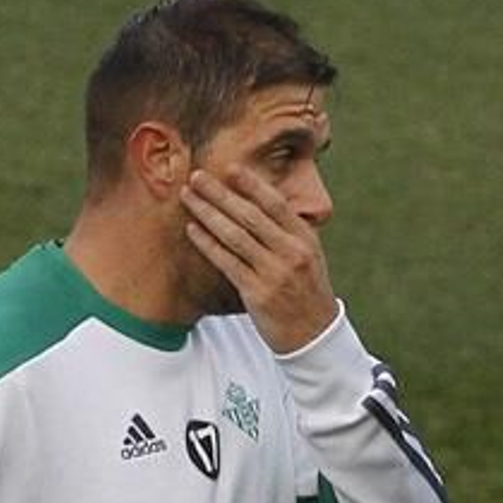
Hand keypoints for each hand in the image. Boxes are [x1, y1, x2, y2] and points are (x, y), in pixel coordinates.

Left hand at [181, 167, 338, 353]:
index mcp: (304, 239)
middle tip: (196, 176)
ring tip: (188, 197)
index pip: (275, 204)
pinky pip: (227, 262)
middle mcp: (291, 253)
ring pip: (234, 236)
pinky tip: (192, 229)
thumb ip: (288, 230)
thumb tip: (261, 200)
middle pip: (250, 215)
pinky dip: (208, 244)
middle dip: (220, 193)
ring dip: (208, 213)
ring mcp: (274, 273)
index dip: (252, 185)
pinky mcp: (257, 293)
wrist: (314, 334)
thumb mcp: (309, 255)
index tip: (230, 168)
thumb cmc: (306, 290)